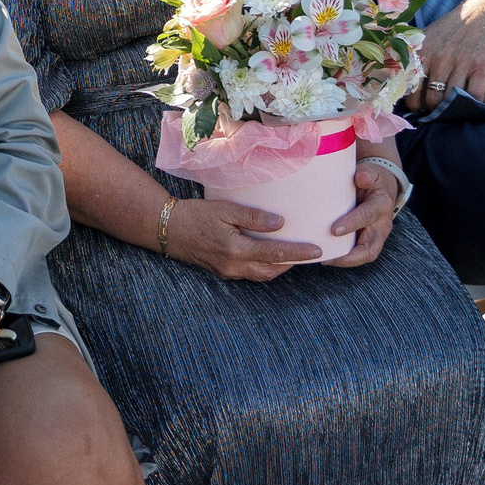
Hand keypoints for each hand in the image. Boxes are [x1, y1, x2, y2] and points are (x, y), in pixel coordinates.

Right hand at [161, 197, 326, 281]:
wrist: (167, 229)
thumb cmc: (195, 215)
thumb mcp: (224, 210)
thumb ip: (253, 217)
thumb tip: (280, 223)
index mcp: (236, 249)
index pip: (275, 254)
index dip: (298, 253)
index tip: (317, 251)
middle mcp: (234, 266)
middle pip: (271, 270)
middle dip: (292, 264)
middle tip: (309, 254)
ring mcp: (227, 271)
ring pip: (261, 275)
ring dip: (278, 267)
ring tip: (292, 255)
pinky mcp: (221, 271)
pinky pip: (249, 273)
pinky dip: (263, 267)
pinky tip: (267, 256)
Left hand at [323, 160, 399, 267]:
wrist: (382, 186)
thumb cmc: (371, 179)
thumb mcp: (370, 171)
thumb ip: (365, 174)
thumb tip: (361, 178)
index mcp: (381, 204)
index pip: (367, 216)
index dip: (352, 224)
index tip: (334, 230)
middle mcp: (383, 224)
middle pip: (370, 248)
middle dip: (350, 256)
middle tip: (328, 258)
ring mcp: (379, 235)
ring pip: (367, 255)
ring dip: (347, 261)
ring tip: (326, 260)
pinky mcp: (372, 241)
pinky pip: (361, 254)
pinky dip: (346, 258)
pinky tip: (328, 258)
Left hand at [411, 0, 484, 107]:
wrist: (484, 13)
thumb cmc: (453, 29)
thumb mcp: (428, 37)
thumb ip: (416, 57)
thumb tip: (400, 82)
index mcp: (423, 53)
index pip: (411, 88)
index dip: (415, 104)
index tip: (420, 109)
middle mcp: (440, 58)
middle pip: (432, 99)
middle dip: (435, 110)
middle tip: (439, 113)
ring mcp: (461, 62)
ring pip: (451, 99)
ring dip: (453, 110)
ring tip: (454, 112)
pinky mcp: (481, 65)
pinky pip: (475, 94)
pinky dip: (473, 104)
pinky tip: (472, 104)